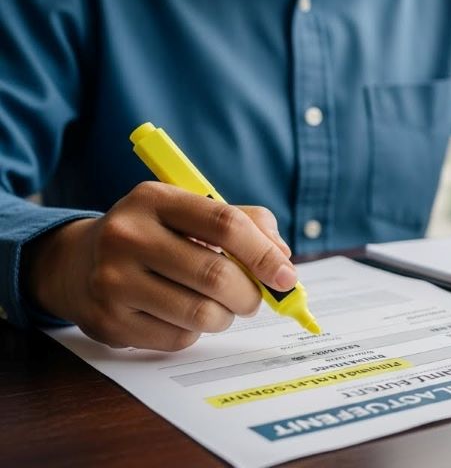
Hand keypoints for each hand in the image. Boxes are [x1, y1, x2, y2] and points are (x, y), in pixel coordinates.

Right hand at [23, 182, 293, 350]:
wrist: (78, 262)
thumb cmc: (156, 235)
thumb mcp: (191, 211)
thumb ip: (246, 223)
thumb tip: (282, 259)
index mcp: (155, 199)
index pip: (225, 224)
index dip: (264, 253)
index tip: (286, 277)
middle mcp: (127, 236)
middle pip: (216, 275)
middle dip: (249, 294)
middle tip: (254, 299)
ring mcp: (112, 281)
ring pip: (201, 314)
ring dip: (225, 316)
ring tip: (220, 306)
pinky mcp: (108, 322)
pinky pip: (178, 337)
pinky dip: (195, 331)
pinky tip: (182, 315)